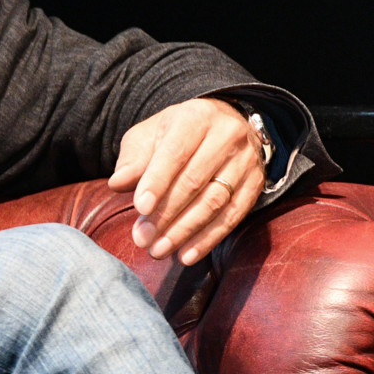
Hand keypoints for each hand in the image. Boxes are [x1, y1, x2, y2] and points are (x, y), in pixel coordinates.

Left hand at [106, 97, 265, 265]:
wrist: (222, 126)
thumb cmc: (176, 135)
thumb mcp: (150, 136)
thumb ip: (133, 159)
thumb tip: (118, 183)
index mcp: (196, 117)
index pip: (175, 151)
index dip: (157, 181)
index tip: (140, 208)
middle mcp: (227, 135)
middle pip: (195, 180)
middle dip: (166, 214)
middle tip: (142, 238)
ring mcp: (246, 161)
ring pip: (214, 201)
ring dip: (184, 231)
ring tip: (158, 250)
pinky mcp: (255, 184)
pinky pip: (232, 217)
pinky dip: (208, 239)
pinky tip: (186, 255)